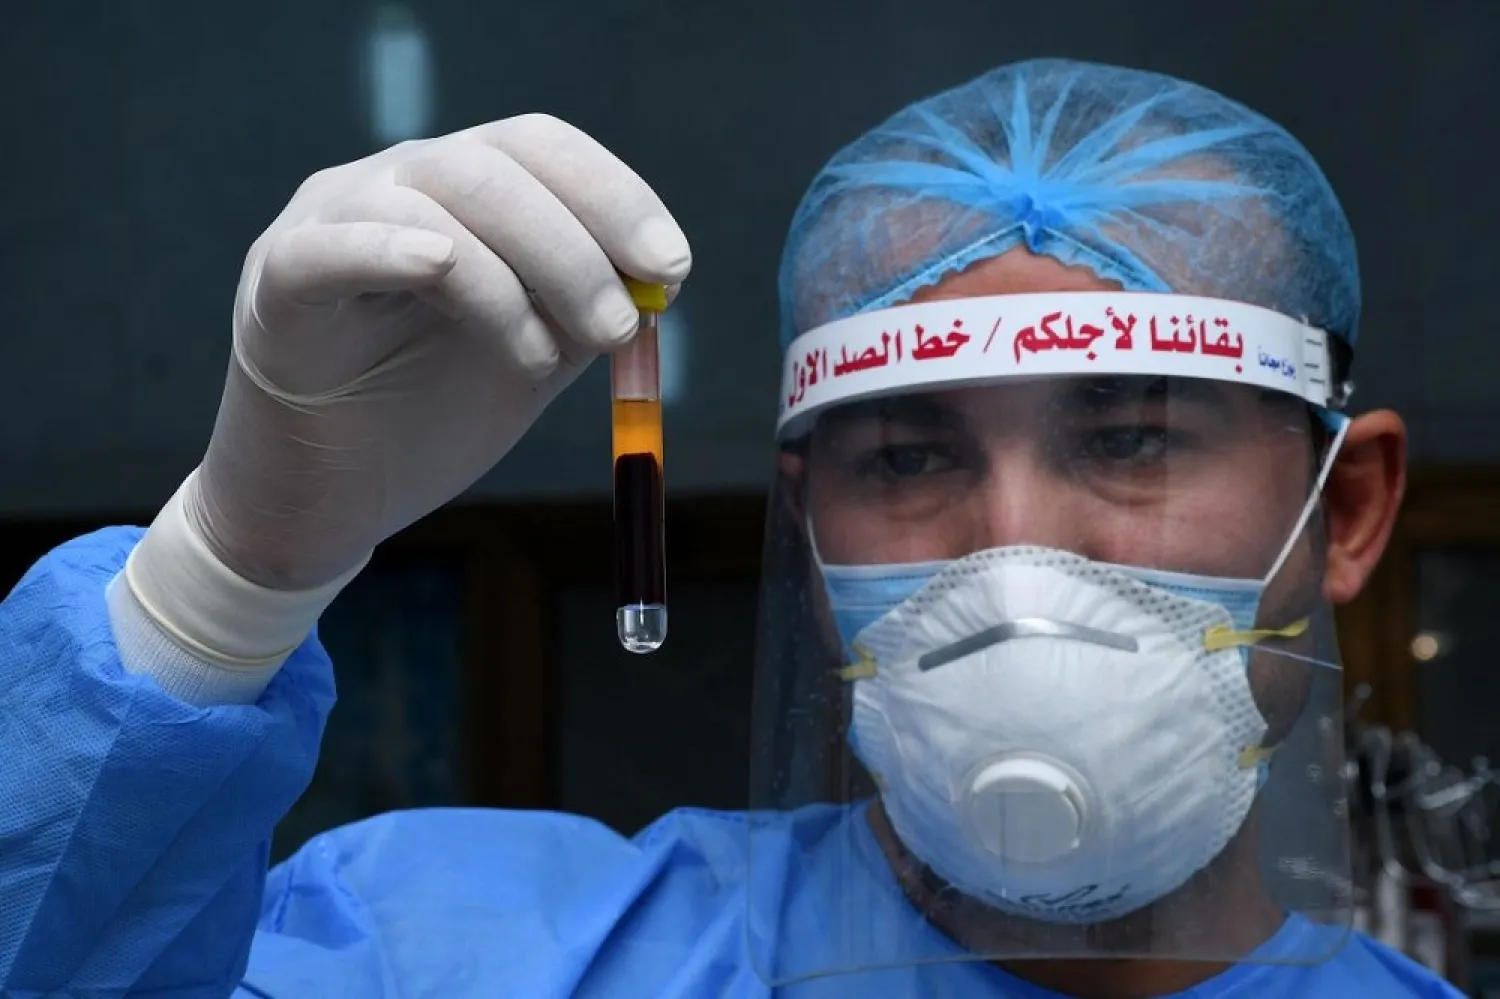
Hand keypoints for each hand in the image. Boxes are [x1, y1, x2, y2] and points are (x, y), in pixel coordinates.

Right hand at [194, 114, 690, 589]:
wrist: (329, 502)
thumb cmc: (427, 418)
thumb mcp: (531, 357)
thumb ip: (586, 314)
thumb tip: (658, 280)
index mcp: (461, 192)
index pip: (541, 149)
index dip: (615, 196)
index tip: (671, 268)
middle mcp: (393, 185)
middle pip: (494, 168)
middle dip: (574, 248)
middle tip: (618, 328)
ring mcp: (328, 223)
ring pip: (431, 203)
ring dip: (510, 279)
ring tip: (538, 362)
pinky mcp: (276, 283)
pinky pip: (331, 247)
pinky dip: (387, 248)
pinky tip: (441, 267)